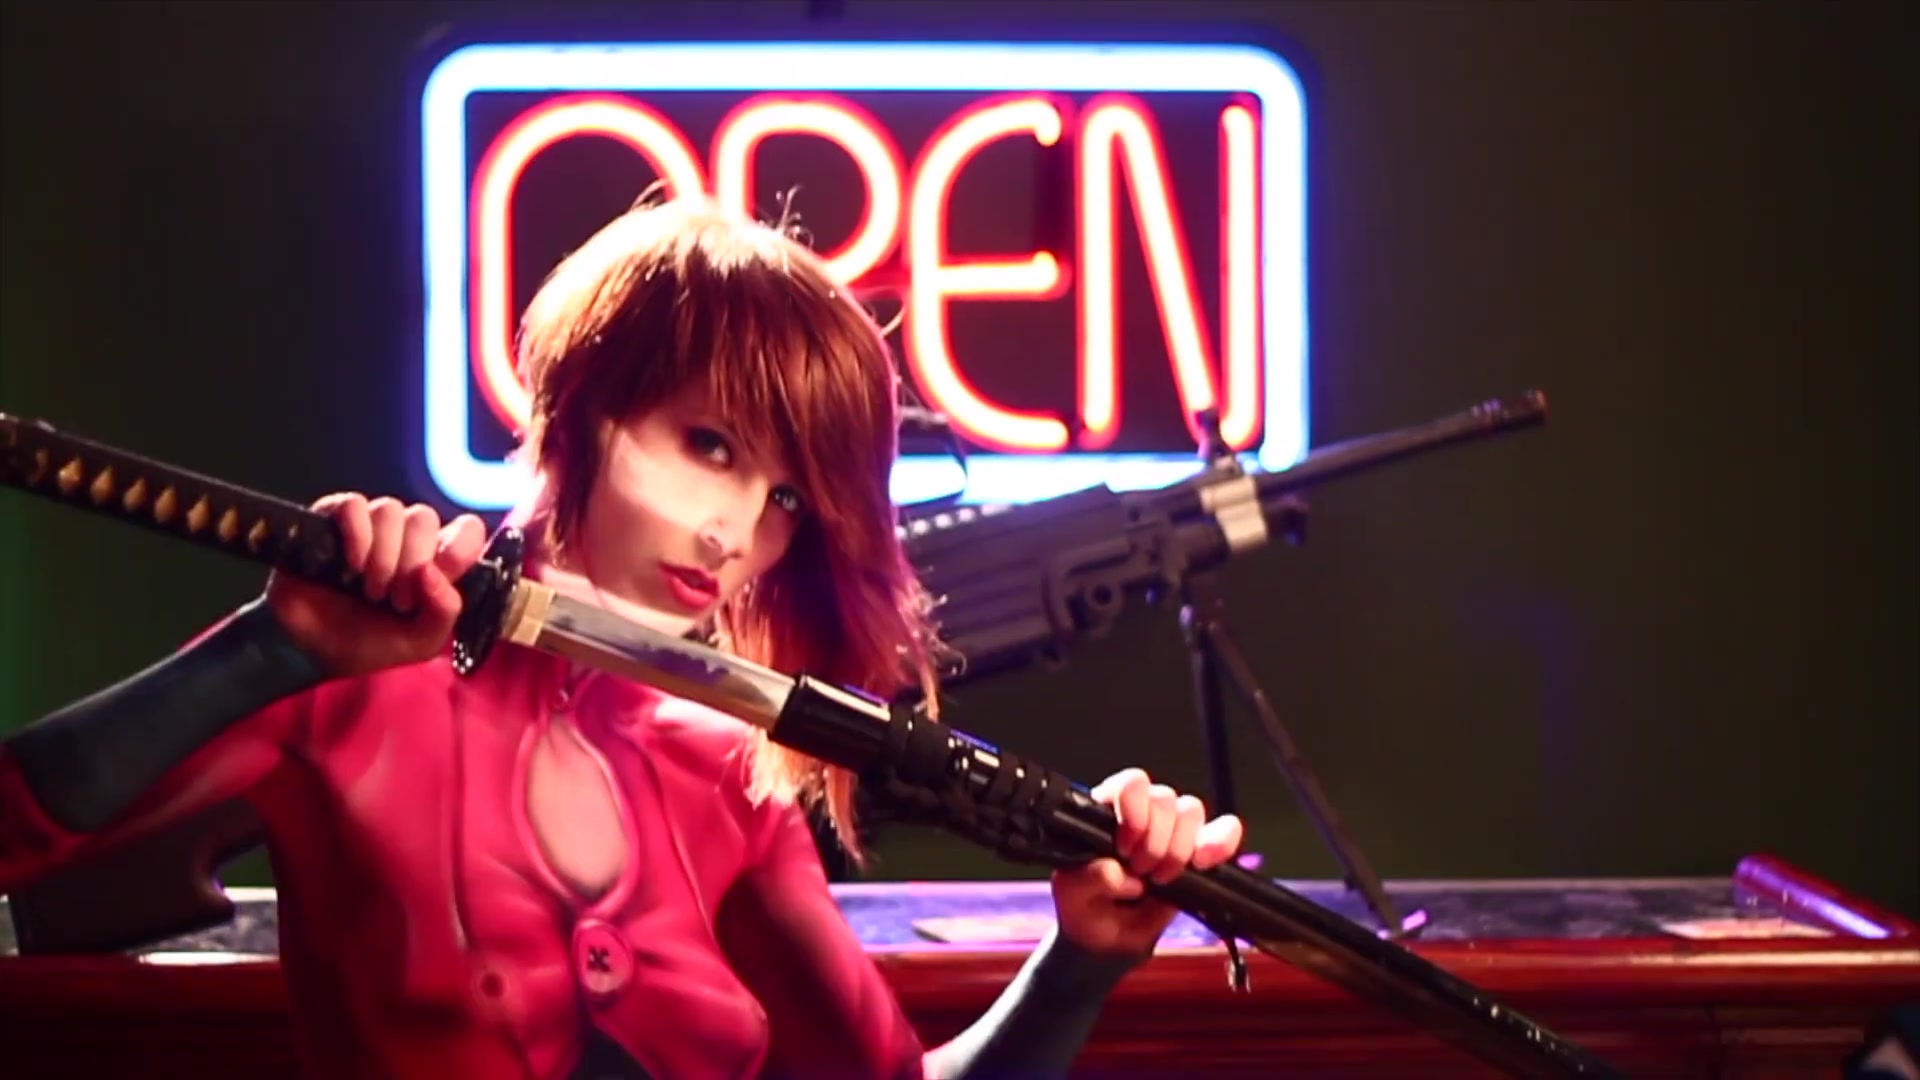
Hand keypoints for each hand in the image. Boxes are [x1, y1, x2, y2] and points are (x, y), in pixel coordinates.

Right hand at [265, 493, 486, 677]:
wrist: (315, 652)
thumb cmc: (371, 644)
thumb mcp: (420, 642)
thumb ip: (444, 611)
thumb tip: (432, 572)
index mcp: (435, 561)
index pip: (466, 529)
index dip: (459, 547)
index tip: (442, 575)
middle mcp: (404, 537)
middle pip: (423, 518)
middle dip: (412, 562)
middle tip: (396, 601)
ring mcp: (368, 527)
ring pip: (389, 510)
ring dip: (383, 555)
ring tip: (371, 591)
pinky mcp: (330, 521)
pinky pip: (352, 505)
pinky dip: (357, 534)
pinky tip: (352, 565)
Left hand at [1050, 768, 1243, 958]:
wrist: (1108, 939)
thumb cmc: (1086, 906)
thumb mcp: (1074, 895)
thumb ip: (1089, 879)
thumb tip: (1120, 873)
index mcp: (1106, 810)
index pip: (1130, 784)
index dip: (1134, 809)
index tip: (1126, 847)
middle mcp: (1142, 812)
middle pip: (1164, 798)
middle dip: (1156, 840)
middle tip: (1142, 871)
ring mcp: (1173, 830)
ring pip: (1191, 811)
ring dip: (1180, 847)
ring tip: (1163, 878)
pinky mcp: (1200, 851)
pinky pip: (1223, 831)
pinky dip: (1221, 842)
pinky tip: (1205, 862)